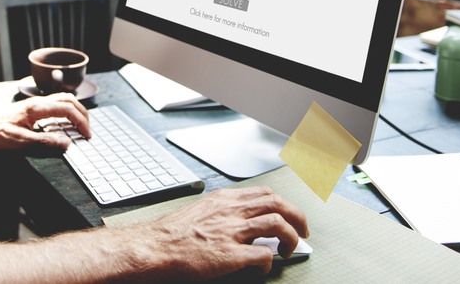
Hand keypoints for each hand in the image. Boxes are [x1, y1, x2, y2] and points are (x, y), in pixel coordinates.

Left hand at [0, 94, 90, 149]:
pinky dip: (67, 111)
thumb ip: (44, 142)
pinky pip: (56, 104)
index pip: (68, 109)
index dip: (81, 121)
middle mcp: (39, 102)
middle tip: (88, 131)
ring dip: (76, 111)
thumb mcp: (20, 141)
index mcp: (37, 108)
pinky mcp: (34, 108)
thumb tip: (66, 143)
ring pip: (63, 100)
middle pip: (69, 100)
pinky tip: (66, 124)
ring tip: (81, 127)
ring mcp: (36, 103)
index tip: (87, 135)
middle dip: (83, 115)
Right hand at [149, 185, 308, 276]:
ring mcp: (232, 231)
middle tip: (303, 232)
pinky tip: (263, 267)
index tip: (290, 215)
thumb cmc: (173, 233)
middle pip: (278, 204)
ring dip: (291, 238)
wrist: (156, 246)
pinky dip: (269, 262)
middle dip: (297, 217)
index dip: (284, 204)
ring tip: (290, 250)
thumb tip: (240, 221)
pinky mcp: (231, 254)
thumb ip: (223, 212)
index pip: (265, 193)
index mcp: (225, 200)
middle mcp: (231, 211)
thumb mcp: (201, 211)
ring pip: (278, 225)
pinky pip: (264, 255)